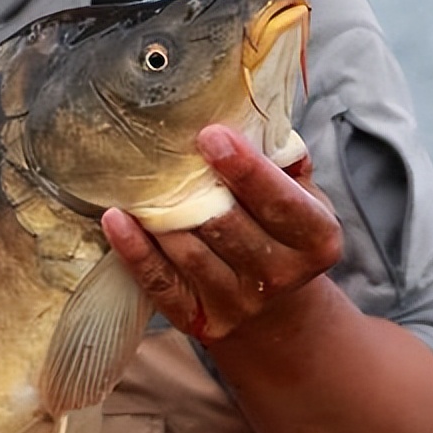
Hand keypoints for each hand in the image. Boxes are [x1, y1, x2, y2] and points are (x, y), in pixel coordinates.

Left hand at [102, 124, 342, 343]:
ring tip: (137, 182)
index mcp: (317, 239)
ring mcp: (239, 303)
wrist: (274, 308)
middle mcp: (281, 276)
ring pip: (190, 253)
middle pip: (229, 227)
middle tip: (163, 152)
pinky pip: (160, 283)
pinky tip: (115, 219)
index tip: (211, 134)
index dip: (246, 169)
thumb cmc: (280, 231)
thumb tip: (250, 113)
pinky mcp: (199, 319)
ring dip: (161, 217)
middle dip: (196, 189)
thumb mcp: (301, 197)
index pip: (280, 201)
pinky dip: (134, 251)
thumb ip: (283, 160)